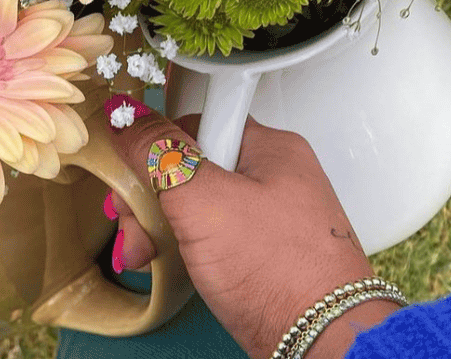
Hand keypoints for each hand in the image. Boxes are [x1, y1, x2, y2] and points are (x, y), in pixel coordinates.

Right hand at [105, 97, 400, 358]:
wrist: (323, 344)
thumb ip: (159, 155)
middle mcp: (273, 175)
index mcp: (269, 147)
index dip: (158, 150)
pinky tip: (166, 264)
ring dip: (160, 227)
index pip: (196, 123)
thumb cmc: (277, 272)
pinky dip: (184, 249)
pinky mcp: (265, 252)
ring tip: (143, 256)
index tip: (133, 176)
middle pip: (191, 167)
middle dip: (151, 199)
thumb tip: (126, 115)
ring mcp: (270, 216)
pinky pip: (213, 235)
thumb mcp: (203, 202)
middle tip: (133, 227)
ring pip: (197, 205)